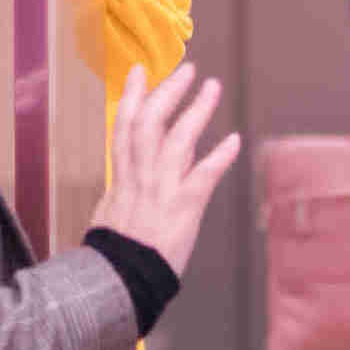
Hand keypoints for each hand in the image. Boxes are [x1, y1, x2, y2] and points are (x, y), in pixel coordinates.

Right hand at [94, 65, 241, 278]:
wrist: (122, 281)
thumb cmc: (119, 251)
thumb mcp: (114, 210)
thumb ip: (135, 182)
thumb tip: (154, 162)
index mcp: (122, 176)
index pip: (124, 126)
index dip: (131, 95)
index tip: (139, 71)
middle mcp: (140, 177)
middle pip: (150, 122)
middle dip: (168, 92)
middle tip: (187, 68)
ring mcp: (161, 190)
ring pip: (176, 140)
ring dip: (196, 110)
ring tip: (213, 87)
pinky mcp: (183, 208)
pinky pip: (203, 176)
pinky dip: (219, 156)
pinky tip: (234, 140)